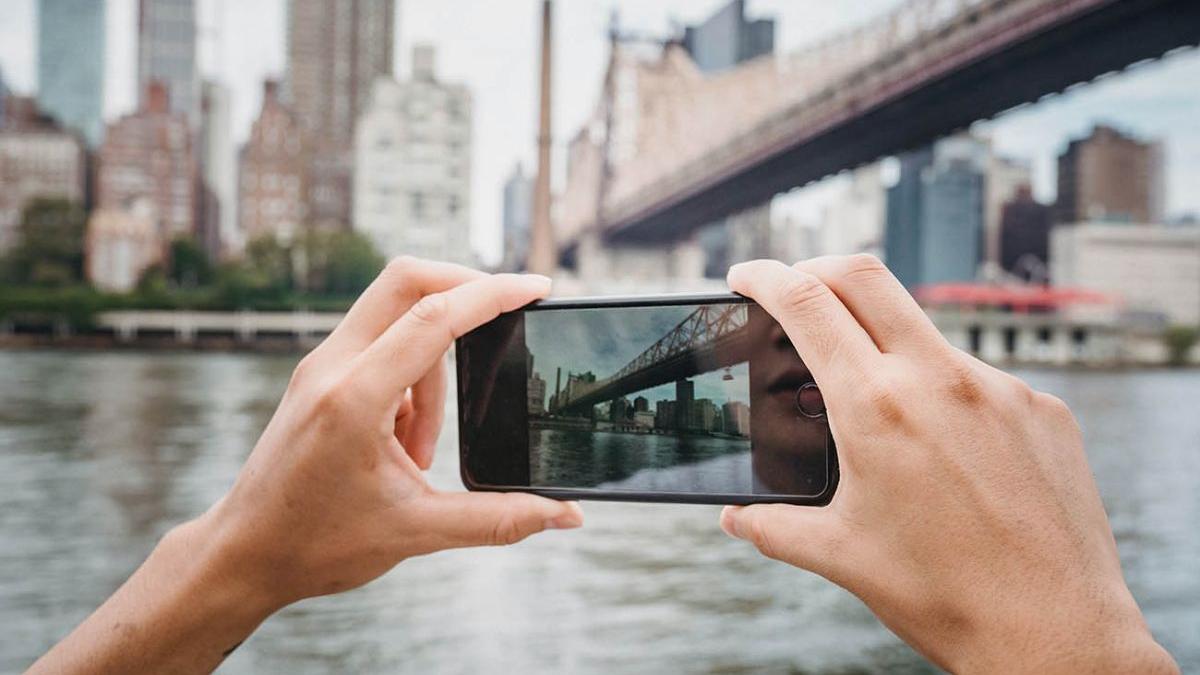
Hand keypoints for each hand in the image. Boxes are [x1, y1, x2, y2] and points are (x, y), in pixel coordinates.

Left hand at [204, 257, 581, 605]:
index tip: (538, 288)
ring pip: (396, 316)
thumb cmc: (316, 545)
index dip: (493, 294)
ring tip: (425, 451)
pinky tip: (404, 445)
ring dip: (435, 366)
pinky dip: (411, 378)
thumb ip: (498, 519)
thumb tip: (565, 515)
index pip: (434, 316)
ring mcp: (320, 366)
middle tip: (506, 320)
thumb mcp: (416, 532)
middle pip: (406, 280)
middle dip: (466, 288)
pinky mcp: (319, 376)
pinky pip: (379, 345)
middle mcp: (331, 367)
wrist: (241, 555)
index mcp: (354, 397)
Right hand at [721, 256, 1176, 673]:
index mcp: (876, 408)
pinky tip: (944, 446)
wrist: (1056, 632)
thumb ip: (772, 526)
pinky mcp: (1041, 408)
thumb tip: (734, 515)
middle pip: (864, 276)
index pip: (807, 304)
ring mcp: (999, 388)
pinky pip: (977, 377)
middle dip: (817, 268)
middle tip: (795, 289)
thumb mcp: (839, 556)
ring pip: (923, 330)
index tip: (746, 275)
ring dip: (883, 340)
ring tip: (873, 399)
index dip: (766, 276)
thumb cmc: (944, 596)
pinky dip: (942, 390)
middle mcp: (939, 380)